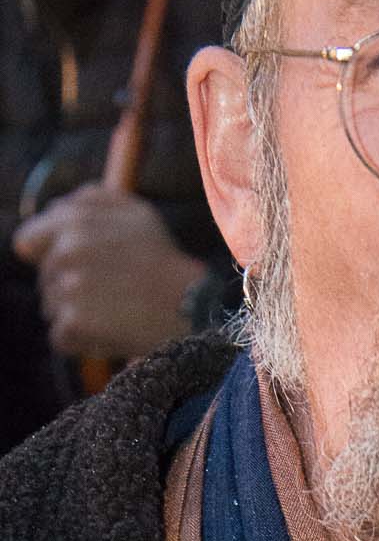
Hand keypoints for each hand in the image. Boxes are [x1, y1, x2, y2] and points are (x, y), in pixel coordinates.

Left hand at [12, 183, 206, 359]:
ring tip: (114, 311)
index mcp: (73, 222)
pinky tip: (110, 332)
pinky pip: (61, 337)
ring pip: (51, 307)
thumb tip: (53, 209)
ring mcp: (68, 288)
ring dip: (76, 314)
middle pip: (44, 278)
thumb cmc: (162, 261)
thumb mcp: (135, 212)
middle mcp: (66, 251)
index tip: (78, 266)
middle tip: (110, 290)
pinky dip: (82, 341)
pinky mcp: (74, 322)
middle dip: (68, 285)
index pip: (28, 241)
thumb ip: (90, 199)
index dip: (48, 254)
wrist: (189, 305)